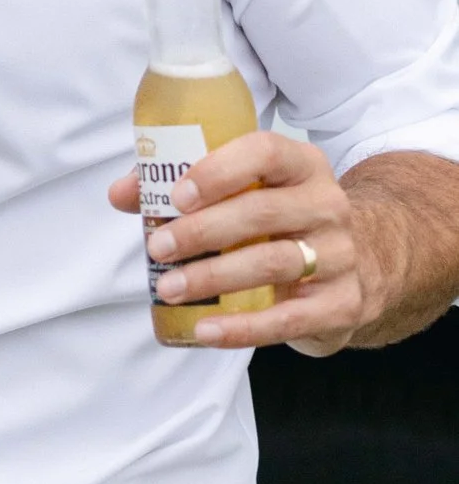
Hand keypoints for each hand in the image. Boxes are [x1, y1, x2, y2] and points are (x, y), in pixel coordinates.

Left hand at [109, 130, 368, 352]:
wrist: (362, 261)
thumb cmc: (281, 218)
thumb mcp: (249, 190)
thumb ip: (184, 185)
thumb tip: (122, 194)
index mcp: (301, 164)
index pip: (266, 153)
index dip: (219, 171)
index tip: (177, 196)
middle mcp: (327, 204)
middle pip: (262, 213)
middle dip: (203, 232)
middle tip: (158, 248)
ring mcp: (341, 255)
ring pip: (274, 264)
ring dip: (214, 278)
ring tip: (169, 289)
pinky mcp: (343, 303)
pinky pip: (290, 318)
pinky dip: (244, 328)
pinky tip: (205, 331)